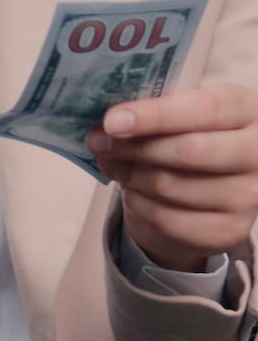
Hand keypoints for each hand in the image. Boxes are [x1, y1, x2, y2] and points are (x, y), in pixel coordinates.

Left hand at [88, 84, 257, 272]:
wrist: (208, 188)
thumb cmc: (187, 134)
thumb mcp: (178, 112)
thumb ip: (151, 111)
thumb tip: (106, 126)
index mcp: (247, 110)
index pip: (205, 109)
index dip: (156, 115)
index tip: (112, 121)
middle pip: (189, 151)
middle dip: (134, 147)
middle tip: (98, 142)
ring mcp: (249, 196)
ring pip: (171, 186)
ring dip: (129, 174)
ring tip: (112, 163)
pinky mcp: (231, 231)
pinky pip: (167, 219)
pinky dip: (138, 204)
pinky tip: (132, 191)